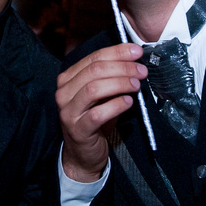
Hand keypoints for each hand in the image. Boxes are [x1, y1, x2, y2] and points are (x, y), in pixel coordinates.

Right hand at [54, 43, 146, 181]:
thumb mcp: (101, 95)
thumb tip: (134, 59)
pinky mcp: (78, 130)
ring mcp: (68, 112)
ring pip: (94, 88)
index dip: (117, 52)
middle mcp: (63, 92)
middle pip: (94, 70)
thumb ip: (110, 76)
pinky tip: (129, 102)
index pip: (93, 57)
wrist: (83, 153)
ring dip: (120, 83)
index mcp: (68, 78)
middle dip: (122, 67)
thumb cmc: (95, 119)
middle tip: (142, 70)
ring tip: (137, 85)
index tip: (137, 51)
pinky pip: (98, 114)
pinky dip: (116, 105)